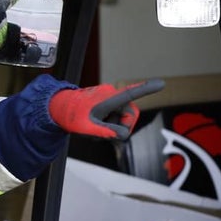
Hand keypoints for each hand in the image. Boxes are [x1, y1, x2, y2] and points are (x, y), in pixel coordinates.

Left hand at [48, 79, 164, 139]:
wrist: (59, 109)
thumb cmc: (71, 117)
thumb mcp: (86, 129)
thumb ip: (104, 132)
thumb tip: (122, 136)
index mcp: (107, 98)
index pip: (130, 94)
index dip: (146, 90)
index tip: (161, 83)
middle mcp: (112, 94)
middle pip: (130, 116)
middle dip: (120, 128)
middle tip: (103, 136)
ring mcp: (111, 97)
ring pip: (124, 118)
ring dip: (113, 127)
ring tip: (96, 131)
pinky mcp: (110, 102)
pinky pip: (117, 116)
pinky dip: (110, 125)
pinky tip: (97, 127)